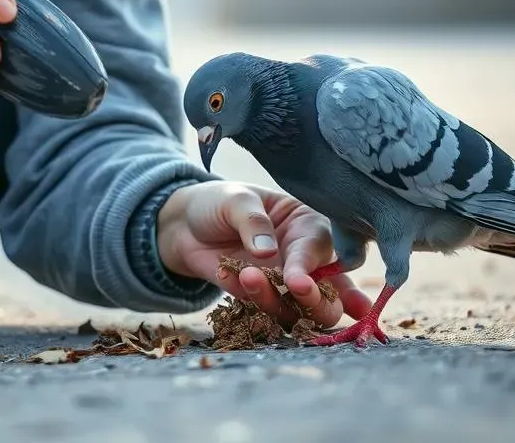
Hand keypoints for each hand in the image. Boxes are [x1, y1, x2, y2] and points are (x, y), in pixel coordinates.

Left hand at [155, 181, 371, 329]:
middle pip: (329, 294)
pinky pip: (264, 315)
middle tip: (295, 290)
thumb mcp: (235, 200)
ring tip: (246, 275)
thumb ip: (253, 221)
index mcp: (306, 224)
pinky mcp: (261, 303)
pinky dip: (249, 301)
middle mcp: (303, 259)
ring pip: (299, 313)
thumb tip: (268, 253)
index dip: (312, 265)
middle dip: (318, 300)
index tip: (297, 280)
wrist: (185, 226)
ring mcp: (283, 286)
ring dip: (276, 301)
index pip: (321, 248)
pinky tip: (226, 275)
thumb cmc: (219, 203)